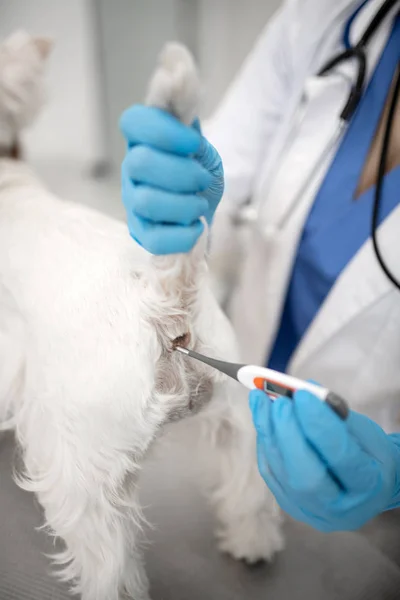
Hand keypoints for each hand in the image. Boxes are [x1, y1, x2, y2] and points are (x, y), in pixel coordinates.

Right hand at [119, 105, 223, 254]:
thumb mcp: (199, 141)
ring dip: (185, 204)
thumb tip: (174, 55)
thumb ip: (185, 107)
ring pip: (147, 202)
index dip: (164, 131)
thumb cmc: (197, 173)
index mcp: (144, 141)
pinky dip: (182, 234)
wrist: (204, 212)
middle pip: (140, 163)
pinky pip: (155, 239)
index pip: (133, 121)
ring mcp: (133, 202)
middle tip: (202, 179)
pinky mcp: (142, 234)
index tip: (193, 143)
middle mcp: (132, 169)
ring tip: (200, 204)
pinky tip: (195, 227)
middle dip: (182, 172)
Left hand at [249, 389, 399, 531]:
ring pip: (282, 473)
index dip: (318, 424)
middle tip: (279, 402)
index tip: (302, 394)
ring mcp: (312, 511)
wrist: (369, 485)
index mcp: (368, 486)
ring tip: (261, 400)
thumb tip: (305, 390)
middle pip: (306, 476)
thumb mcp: (365, 432)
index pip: (340, 455)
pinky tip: (263, 418)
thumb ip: (337, 415)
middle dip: (288, 434)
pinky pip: (270, 473)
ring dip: (269, 432)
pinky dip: (265, 442)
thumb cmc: (369, 452)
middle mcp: (340, 507)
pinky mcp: (291, 506)